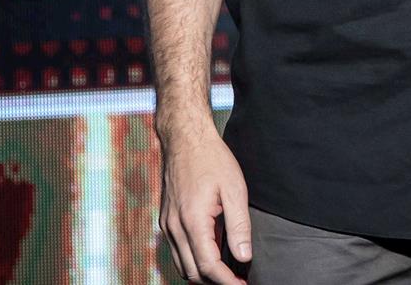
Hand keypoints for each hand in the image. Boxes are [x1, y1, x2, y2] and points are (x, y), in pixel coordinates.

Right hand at [157, 122, 250, 283]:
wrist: (186, 140)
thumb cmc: (213, 160)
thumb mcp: (235, 189)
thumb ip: (239, 225)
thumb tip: (243, 257)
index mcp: (192, 221)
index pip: (208, 266)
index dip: (226, 281)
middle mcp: (174, 228)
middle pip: (192, 272)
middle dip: (215, 281)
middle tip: (238, 280)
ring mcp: (167, 225)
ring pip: (182, 264)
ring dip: (203, 272)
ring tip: (229, 270)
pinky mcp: (166, 221)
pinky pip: (178, 250)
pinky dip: (194, 258)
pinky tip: (214, 251)